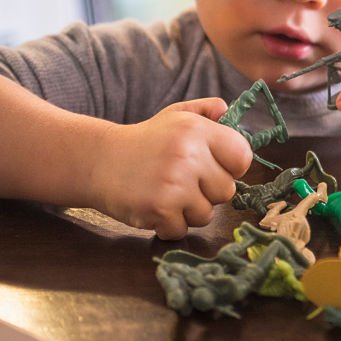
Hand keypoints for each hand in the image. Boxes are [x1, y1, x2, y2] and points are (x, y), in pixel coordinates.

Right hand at [90, 98, 251, 238]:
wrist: (98, 161)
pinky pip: (182, 230)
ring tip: (167, 193)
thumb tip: (228, 111)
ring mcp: (174, 184)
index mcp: (197, 130)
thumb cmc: (145, 140)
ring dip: (189, 210)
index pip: (242, 157)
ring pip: (206, 214)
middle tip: (183, 181)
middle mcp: (188, 155)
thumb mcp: (175, 115)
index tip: (214, 167)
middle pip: (227, 191)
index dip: (231, 166)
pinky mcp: (158, 209)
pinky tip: (154, 206)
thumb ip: (206, 110)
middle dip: (208, 191)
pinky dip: (169, 225)